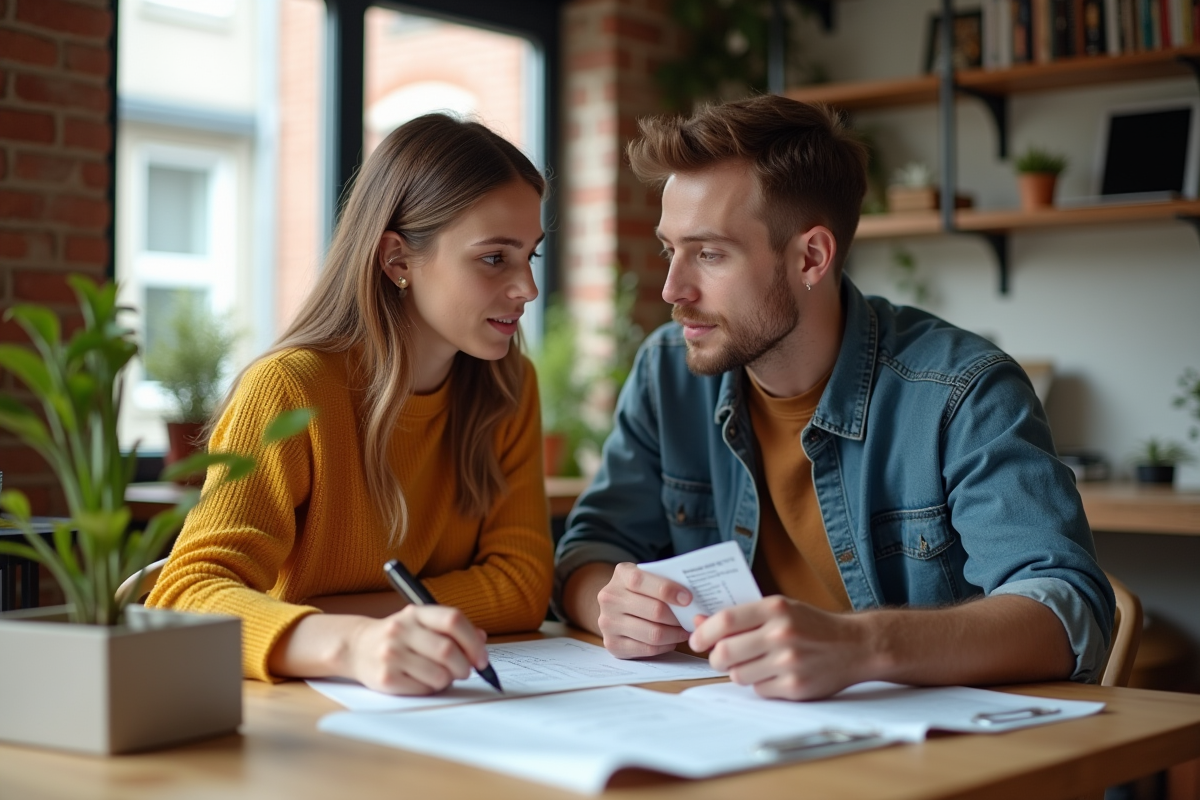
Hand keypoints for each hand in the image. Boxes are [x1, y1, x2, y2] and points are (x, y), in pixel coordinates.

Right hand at [345, 605, 487, 694]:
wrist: (357, 647)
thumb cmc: (399, 636)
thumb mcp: (422, 623)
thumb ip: (451, 629)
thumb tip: (481, 639)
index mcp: (416, 613)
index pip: (453, 620)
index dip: (473, 641)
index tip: (482, 658)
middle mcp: (401, 630)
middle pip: (448, 651)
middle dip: (464, 666)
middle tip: (466, 671)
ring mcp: (391, 654)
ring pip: (438, 675)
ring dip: (448, 680)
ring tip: (442, 676)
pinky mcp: (385, 679)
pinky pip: (423, 689)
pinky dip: (431, 689)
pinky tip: (424, 681)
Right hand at [595, 562, 692, 657]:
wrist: (614, 606)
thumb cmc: (640, 590)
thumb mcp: (647, 576)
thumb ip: (664, 581)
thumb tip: (694, 595)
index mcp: (621, 575)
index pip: (642, 581)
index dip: (668, 590)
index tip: (688, 599)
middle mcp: (610, 598)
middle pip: (654, 611)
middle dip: (678, 617)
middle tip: (692, 619)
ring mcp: (608, 623)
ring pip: (653, 633)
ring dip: (675, 634)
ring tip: (685, 630)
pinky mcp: (613, 644)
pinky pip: (648, 648)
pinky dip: (666, 645)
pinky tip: (672, 640)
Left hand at [689, 596, 867, 699]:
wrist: (855, 646)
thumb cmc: (812, 625)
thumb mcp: (780, 609)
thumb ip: (742, 615)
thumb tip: (699, 622)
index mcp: (775, 608)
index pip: (724, 621)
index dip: (703, 632)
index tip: (696, 639)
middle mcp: (781, 634)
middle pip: (724, 653)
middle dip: (716, 657)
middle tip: (721, 656)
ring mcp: (789, 663)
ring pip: (738, 675)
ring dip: (739, 671)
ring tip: (754, 662)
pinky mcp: (795, 687)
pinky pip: (758, 690)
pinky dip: (760, 684)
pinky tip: (774, 673)